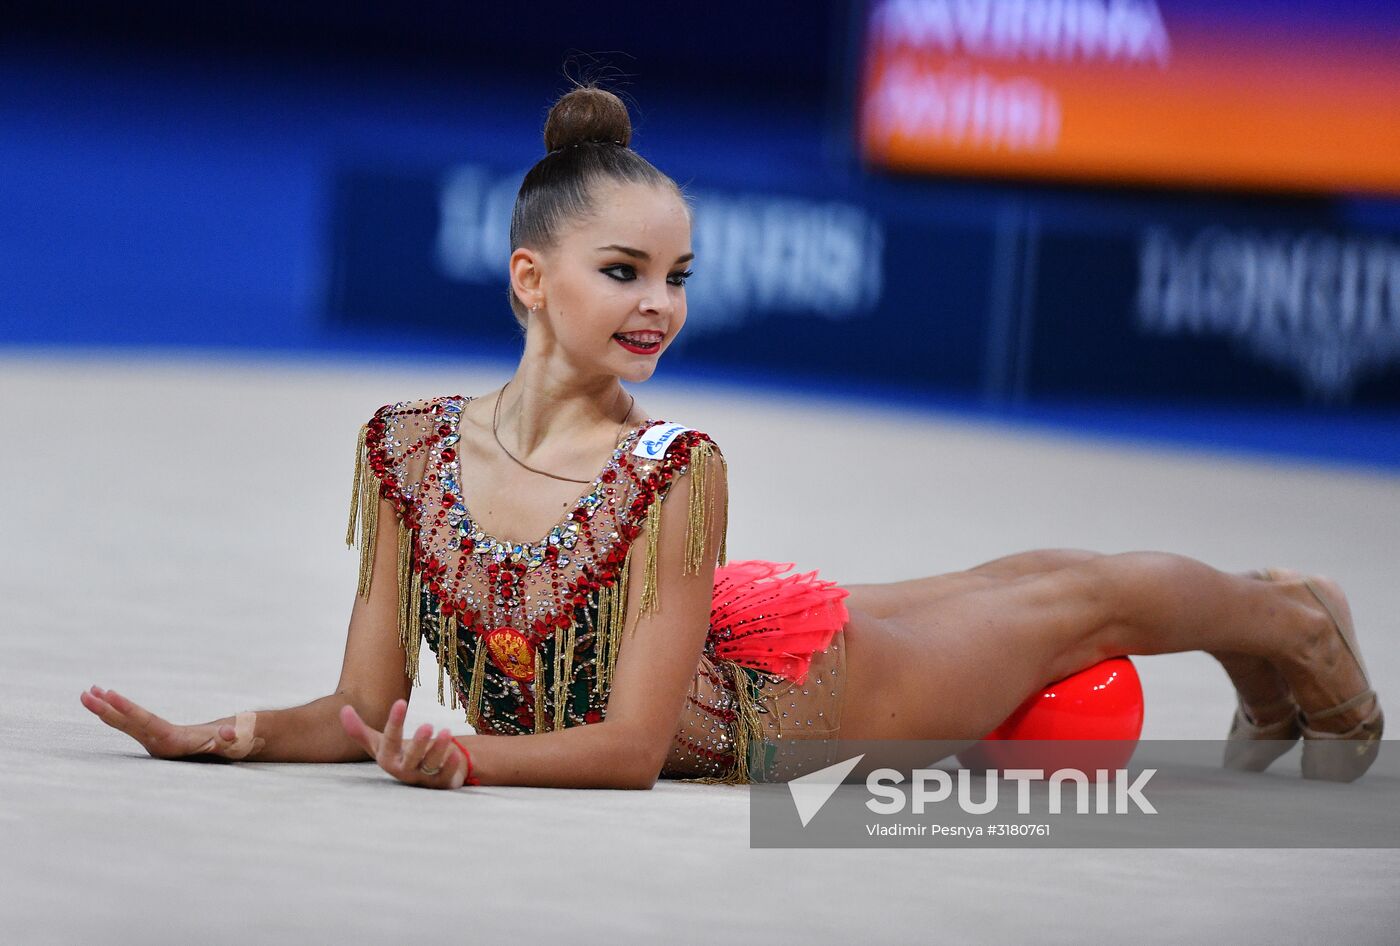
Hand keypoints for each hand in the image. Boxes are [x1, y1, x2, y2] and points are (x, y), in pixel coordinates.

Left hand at [79, 685, 259, 760]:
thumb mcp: (237, 742)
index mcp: (175, 744)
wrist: (233, 750)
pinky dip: (118, 710)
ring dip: (106, 709)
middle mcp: (159, 745)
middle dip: (106, 710)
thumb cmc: (236, 744)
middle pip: (129, 725)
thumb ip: (232, 739)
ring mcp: (155, 742)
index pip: (147, 723)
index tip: (109, 696)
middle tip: (85, 695)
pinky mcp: (154, 737)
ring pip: (126, 724)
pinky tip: (106, 700)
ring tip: (88, 692)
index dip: (128, 710)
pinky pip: (131, 722)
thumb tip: (230, 734)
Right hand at [339, 699, 469, 789]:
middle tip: (428, 725)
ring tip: (447, 732)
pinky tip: (457, 752)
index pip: (390, 740)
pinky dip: (452, 765)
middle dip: (419, 744)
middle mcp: (405, 771)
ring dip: (439, 750)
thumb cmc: (397, 754)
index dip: (395, 722)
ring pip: (432, 766)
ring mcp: (423, 778)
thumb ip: (360, 730)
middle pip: (412, 759)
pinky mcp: (441, 783)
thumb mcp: (378, 743)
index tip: (401, 701)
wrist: (420, 775)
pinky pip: (446, 777)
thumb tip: (343, 708)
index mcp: (388, 759)